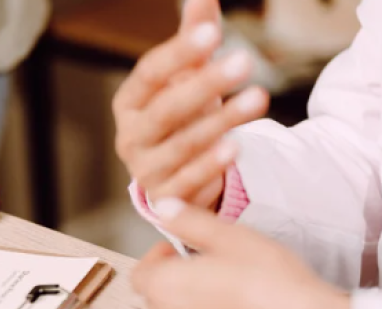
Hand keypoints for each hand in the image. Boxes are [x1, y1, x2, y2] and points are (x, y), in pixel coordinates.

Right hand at [113, 0, 268, 208]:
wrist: (177, 173)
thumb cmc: (181, 117)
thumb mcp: (186, 78)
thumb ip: (193, 39)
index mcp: (128, 102)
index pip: (149, 73)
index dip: (180, 53)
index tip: (213, 32)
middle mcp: (129, 137)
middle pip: (165, 110)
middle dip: (205, 85)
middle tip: (245, 60)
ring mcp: (145, 170)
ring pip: (181, 145)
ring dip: (220, 122)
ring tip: (258, 99)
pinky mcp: (166, 197)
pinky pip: (188, 181)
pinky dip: (212, 165)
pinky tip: (236, 147)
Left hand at [131, 199, 349, 308]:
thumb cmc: (270, 283)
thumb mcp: (230, 237)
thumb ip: (189, 221)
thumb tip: (163, 208)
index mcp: (163, 289)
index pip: (140, 274)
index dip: (157, 258)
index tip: (181, 251)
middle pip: (157, 299)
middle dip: (175, 281)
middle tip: (210, 269)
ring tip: (229, 295)